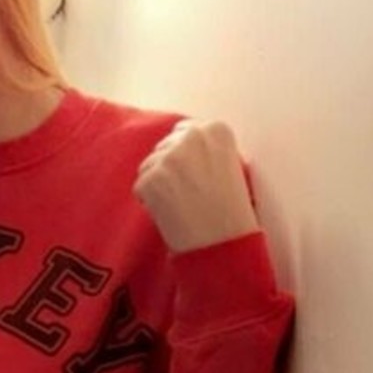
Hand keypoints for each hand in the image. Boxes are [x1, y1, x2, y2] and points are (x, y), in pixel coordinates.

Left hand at [133, 119, 258, 253]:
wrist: (223, 243)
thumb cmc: (231, 212)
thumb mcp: (232, 167)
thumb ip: (208, 148)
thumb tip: (183, 143)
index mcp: (216, 130)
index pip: (184, 131)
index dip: (185, 156)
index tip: (194, 176)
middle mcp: (192, 136)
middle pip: (165, 146)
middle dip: (169, 169)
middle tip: (186, 195)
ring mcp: (169, 157)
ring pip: (149, 164)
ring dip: (157, 184)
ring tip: (179, 206)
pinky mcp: (151, 178)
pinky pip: (140, 186)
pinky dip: (148, 201)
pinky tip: (169, 214)